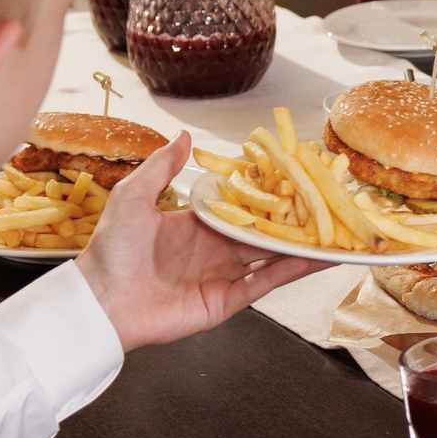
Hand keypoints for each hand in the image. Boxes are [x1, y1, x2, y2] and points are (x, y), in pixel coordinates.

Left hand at [77, 133, 323, 348]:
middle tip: (329, 203)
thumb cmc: (111, 249)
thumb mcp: (134, 196)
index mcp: (198, 224)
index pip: (244, 205)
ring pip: (273, 257)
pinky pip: (264, 284)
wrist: (100, 301)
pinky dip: (292, 272)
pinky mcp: (226, 301)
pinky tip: (317, 259)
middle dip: (296, 219)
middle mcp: (216, 249)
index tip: (297, 177)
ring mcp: (223, 275)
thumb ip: (163, 167)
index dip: (269, 193)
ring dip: (303, 246)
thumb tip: (184, 136)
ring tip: (337, 233)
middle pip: (266, 231)